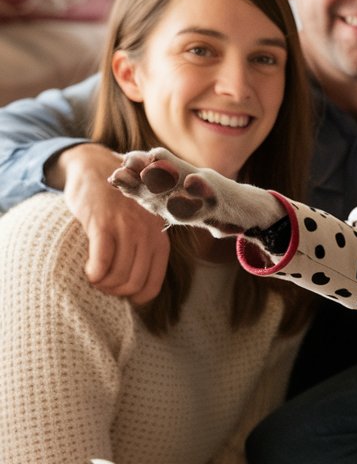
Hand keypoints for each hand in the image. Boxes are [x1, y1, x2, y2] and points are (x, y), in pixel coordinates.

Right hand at [53, 143, 170, 304]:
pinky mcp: (103, 222)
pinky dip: (94, 273)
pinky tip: (89, 271)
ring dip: (102, 284)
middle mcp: (147, 233)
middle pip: (133, 283)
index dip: (134, 297)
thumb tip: (138, 288)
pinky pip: (102, 261)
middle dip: (115, 292)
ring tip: (94, 277)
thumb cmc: (118, 203)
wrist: (96, 166)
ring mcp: (126, 227)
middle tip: (102, 284)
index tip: (120, 293)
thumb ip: (146, 248)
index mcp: (159, 238)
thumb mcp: (143, 223)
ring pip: (118, 276)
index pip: (152, 285)